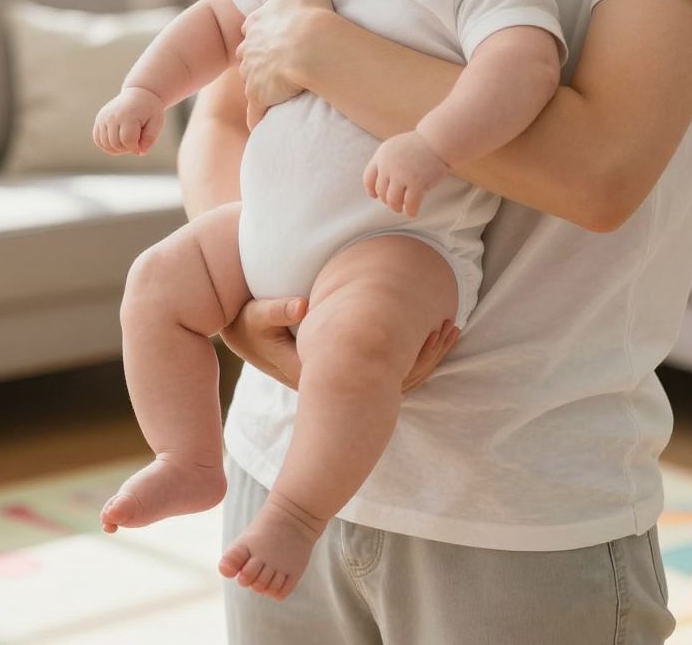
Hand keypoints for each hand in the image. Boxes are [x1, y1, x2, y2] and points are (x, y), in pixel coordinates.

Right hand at [93, 86, 165, 155]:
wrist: (139, 94)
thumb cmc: (150, 110)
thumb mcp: (157, 123)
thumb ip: (150, 139)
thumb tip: (139, 153)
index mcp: (128, 115)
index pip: (127, 141)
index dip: (136, 148)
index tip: (142, 144)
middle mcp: (112, 116)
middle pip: (115, 144)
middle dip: (127, 149)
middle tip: (136, 142)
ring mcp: (103, 118)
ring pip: (105, 144)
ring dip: (117, 149)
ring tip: (128, 141)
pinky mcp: (99, 120)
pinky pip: (98, 140)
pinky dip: (107, 145)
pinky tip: (118, 141)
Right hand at [219, 298, 461, 394]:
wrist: (239, 333)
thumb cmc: (248, 323)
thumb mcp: (255, 317)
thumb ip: (275, 312)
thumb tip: (302, 307)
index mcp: (317, 372)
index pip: (375, 373)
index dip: (408, 352)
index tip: (433, 324)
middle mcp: (333, 383)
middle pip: (392, 380)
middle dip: (425, 355)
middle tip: (452, 326)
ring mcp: (339, 381)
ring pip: (393, 379)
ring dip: (423, 355)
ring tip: (449, 327)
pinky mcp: (342, 371)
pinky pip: (386, 369)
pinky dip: (410, 351)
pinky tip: (428, 328)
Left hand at [235, 0, 333, 129]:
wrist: (314, 46)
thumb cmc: (310, 13)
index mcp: (255, 23)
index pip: (255, 31)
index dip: (267, 37)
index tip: (280, 42)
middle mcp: (248, 49)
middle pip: (250, 58)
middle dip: (260, 63)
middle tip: (281, 69)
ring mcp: (251, 74)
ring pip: (252, 83)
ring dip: (262, 88)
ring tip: (280, 94)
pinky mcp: (259, 96)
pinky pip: (255, 112)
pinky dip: (257, 117)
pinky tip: (264, 122)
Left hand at [363, 131, 450, 216]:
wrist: (438, 140)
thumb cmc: (421, 145)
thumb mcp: (397, 148)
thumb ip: (388, 163)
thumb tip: (384, 186)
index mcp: (382, 155)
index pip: (368, 178)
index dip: (371, 190)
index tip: (375, 196)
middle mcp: (388, 165)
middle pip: (381, 192)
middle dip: (387, 200)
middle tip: (396, 203)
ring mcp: (401, 175)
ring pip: (392, 201)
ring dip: (397, 207)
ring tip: (403, 208)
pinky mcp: (416, 183)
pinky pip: (410, 204)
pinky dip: (411, 211)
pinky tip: (413, 212)